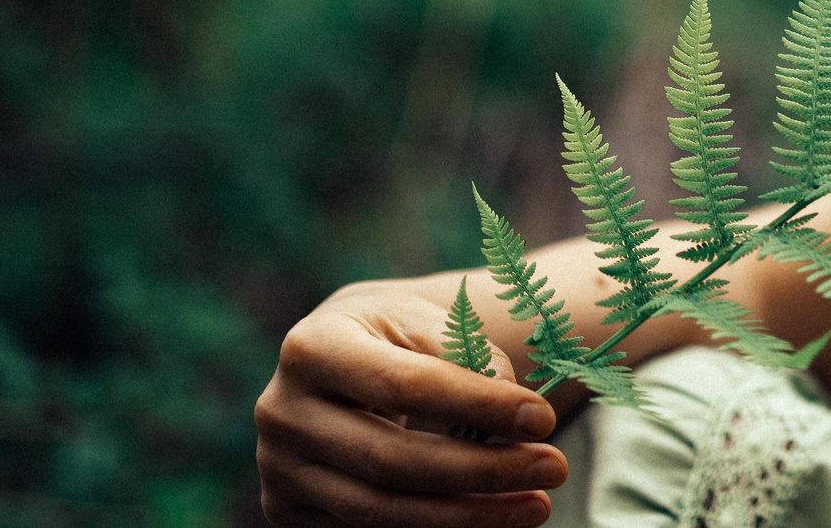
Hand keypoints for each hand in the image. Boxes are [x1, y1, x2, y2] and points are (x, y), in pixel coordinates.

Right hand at [255, 281, 570, 525]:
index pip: (405, 385)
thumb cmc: (398, 335)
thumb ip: (468, 358)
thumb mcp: (428, 322)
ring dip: (466, 516)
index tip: (543, 418)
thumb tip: (510, 420)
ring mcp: (277, 469)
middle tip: (552, 468)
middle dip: (482, 471)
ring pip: (379, 511)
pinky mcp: (287, 511)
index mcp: (312, 347)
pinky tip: (489, 520)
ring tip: (535, 506)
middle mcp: (282, 411)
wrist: (342, 358)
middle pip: (391, 459)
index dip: (477, 406)